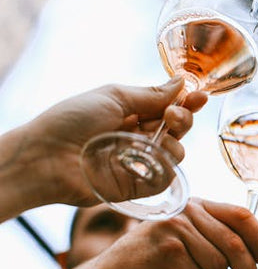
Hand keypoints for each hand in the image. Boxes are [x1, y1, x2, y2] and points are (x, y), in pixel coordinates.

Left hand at [9, 77, 206, 207]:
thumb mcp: (114, 96)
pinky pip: (167, 177)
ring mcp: (140, 161)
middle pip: (179, 128)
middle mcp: (140, 136)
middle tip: (171, 115)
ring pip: (178, 152)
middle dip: (183, 118)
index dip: (188, 102)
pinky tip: (153, 158)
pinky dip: (166, 167)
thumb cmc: (72, 120)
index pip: (170, 107)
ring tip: (154, 139)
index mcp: (133, 113)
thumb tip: (182, 83)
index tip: (200, 96)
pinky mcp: (138, 185)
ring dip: (174, 142)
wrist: (46, 157)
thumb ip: (151, 94)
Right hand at [83, 197, 257, 268]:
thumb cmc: (155, 266)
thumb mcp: (187, 243)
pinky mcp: (167, 251)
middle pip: (235, 243)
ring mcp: (176, 228)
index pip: (241, 214)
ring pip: (219, 265)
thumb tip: (256, 259)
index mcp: (196, 205)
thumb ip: (215, 240)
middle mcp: (187, 210)